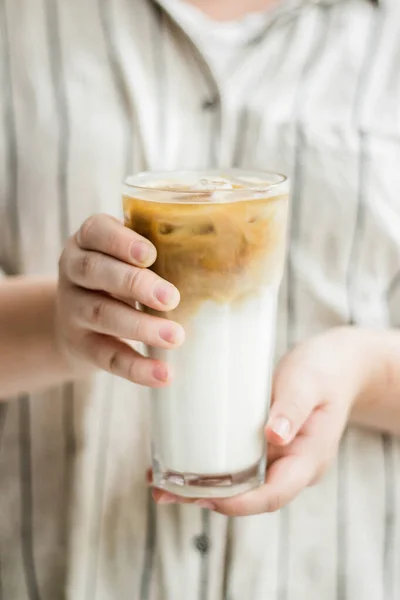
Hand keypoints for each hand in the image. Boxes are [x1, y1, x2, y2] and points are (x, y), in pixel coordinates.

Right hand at [56, 214, 184, 385]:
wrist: (74, 320)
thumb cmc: (119, 277)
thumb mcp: (127, 256)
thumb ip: (163, 249)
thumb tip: (234, 254)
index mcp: (88, 241)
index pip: (96, 232)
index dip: (120, 242)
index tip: (150, 254)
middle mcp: (74, 271)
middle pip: (96, 272)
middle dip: (134, 284)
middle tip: (170, 297)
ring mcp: (72, 309)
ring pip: (101, 314)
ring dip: (139, 327)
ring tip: (175, 336)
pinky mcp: (81, 345)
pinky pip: (107, 357)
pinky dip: (136, 367)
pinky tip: (163, 374)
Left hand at [153, 328, 372, 513]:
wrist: (335, 365)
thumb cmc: (323, 371)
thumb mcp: (309, 383)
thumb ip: (293, 407)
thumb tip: (274, 436)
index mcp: (307, 460)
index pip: (273, 495)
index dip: (238, 502)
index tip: (202, 497)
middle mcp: (290, 467)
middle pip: (249, 497)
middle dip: (206, 499)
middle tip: (164, 491)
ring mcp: (276, 459)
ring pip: (238, 484)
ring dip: (200, 487)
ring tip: (159, 482)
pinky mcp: (262, 446)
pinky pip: (235, 463)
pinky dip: (207, 466)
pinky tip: (178, 459)